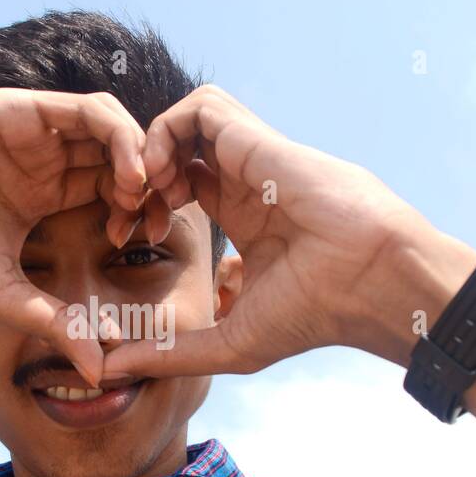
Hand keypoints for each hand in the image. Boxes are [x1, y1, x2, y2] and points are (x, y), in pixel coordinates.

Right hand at [0, 87, 150, 385]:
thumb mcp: (6, 296)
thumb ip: (58, 324)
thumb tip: (101, 371)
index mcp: (46, 196)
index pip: (113, 191)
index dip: (138, 211)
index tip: (143, 242)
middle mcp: (45, 160)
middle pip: (121, 156)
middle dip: (150, 183)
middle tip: (154, 218)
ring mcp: (34, 133)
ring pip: (112, 127)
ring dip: (139, 155)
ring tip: (138, 195)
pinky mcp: (19, 111)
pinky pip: (85, 110)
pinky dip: (117, 134)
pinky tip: (125, 172)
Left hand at [101, 85, 475, 377]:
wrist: (367, 281)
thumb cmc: (313, 313)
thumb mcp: (227, 340)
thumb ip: (168, 351)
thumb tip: (108, 369)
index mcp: (242, 216)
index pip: (178, 187)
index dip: (142, 205)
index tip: (126, 239)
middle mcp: (244, 181)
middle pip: (172, 152)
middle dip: (133, 177)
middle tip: (121, 216)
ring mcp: (249, 158)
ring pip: (182, 122)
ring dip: (147, 149)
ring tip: (141, 194)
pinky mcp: (255, 140)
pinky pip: (199, 107)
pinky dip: (166, 131)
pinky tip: (160, 177)